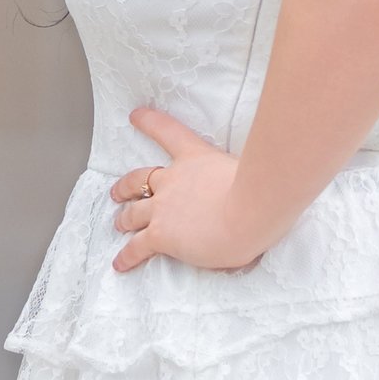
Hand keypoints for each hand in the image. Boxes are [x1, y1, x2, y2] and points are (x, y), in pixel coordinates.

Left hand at [109, 108, 254, 273]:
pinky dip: (126, 256)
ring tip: (118, 224)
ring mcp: (163, 208)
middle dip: (127, 185)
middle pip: (141, 179)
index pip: (168, 133)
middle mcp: (173, 181)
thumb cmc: (260, 190)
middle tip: (118, 190)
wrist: (251, 209)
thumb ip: (240, 178)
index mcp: (196, 159)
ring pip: (133, 213)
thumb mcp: (247, 171)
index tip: (135, 116)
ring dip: (123, 219)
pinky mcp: (161, 235)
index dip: (150, 123)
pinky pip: (136, 247)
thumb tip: (251, 191)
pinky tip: (119, 263)